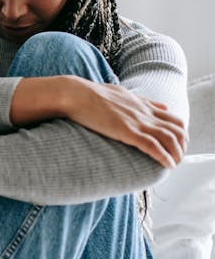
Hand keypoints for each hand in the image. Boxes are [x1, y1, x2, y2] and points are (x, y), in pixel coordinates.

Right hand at [64, 76, 186, 167]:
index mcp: (142, 104)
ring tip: (174, 164)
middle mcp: (144, 113)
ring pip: (170, 139)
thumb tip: (162, 105)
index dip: (180, 134)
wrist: (75, 94)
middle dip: (182, 145)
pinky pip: (153, 146)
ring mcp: (137, 122)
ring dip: (177, 154)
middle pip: (178, 130)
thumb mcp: (122, 93)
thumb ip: (143, 101)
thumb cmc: (91, 94)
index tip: (176, 145)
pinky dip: (164, 157)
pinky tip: (168, 165)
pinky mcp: (127, 131)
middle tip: (177, 157)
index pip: (174, 119)